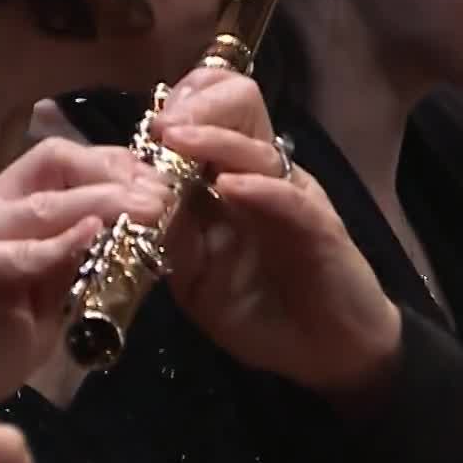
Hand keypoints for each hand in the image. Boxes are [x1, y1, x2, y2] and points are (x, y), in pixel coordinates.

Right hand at [0, 140, 169, 401]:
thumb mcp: (47, 295)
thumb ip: (77, 261)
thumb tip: (130, 231)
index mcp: (4, 208)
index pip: (61, 159)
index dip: (113, 162)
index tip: (158, 180)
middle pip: (56, 163)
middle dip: (118, 173)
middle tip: (164, 194)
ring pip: (45, 202)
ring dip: (105, 200)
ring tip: (150, 208)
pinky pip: (18, 250)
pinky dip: (60, 242)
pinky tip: (95, 234)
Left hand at [147, 67, 402, 406]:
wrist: (326, 351)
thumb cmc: (263, 314)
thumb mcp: (199, 282)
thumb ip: (175, 244)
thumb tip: (135, 207)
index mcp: (232, 188)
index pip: (210, 130)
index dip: (180, 115)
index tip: (140, 123)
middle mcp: (264, 182)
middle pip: (239, 120)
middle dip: (197, 110)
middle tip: (158, 122)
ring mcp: (293, 199)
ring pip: (258, 153)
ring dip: (216, 140)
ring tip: (176, 137)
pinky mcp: (320, 225)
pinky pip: (288, 199)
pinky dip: (259, 189)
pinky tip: (231, 184)